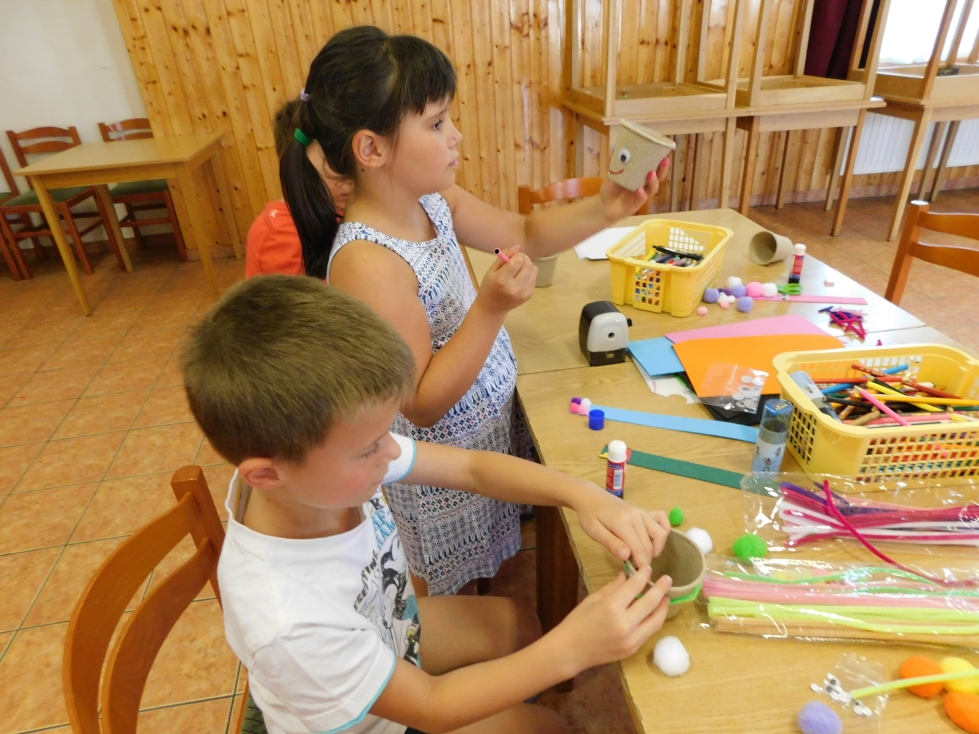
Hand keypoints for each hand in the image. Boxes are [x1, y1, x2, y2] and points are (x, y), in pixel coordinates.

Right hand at [474, 245, 537, 315]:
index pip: (518, 260)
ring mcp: (523, 293)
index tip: (512, 257)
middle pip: (528, 264)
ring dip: (528, 266)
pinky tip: (520, 278)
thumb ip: (504, 257)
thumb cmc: (489, 287)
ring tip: (519, 269)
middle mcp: (515, 287)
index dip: (517, 255)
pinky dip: (529, 275)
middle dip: (523, 258)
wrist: (492, 308)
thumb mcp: (491, 271)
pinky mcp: (529, 295)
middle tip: (516, 261)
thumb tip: (518, 247)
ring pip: (534, 270)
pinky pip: (534, 278)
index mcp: (502, 280)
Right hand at [555, 568, 670, 672]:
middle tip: (668, 579)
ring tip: (666, 597)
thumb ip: (613, 587)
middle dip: (661, 589)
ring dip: (663, 607)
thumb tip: (628, 575)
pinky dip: (654, 620)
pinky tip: (655, 612)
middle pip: (650, 603)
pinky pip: (649, 632)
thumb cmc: (577, 621)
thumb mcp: (593, 599)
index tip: (649, 568)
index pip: (635, 587)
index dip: (643, 575)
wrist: (570, 651)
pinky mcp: (632, 649)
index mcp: (611, 607)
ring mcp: (631, 639)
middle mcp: (624, 624)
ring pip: (656, 621)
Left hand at [574, 487, 670, 566]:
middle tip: (634, 567)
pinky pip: (662, 520)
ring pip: (660, 534)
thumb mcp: (594, 532)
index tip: (637, 576)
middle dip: (645, 560)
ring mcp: (643, 512)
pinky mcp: (645, 510)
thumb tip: (627, 556)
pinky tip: (653, 540)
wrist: (591, 496)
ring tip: (643, 555)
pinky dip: (663, 531)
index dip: (641, 565)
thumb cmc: (589, 516)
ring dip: (656, 548)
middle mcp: (637, 516)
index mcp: (622, 522)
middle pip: (649, 545)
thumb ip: (611, 544)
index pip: (639, 549)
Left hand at [599, 157, 669, 222]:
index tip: (665, 152)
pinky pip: (641, 199)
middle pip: (658, 177)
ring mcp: (642, 195)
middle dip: (663, 169)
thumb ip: (614, 162)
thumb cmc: (611, 189)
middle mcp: (644, 185)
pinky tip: (639, 190)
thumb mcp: (612, 173)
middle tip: (665, 160)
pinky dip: (642, 194)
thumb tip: (615, 146)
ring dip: (654, 180)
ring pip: (653, 188)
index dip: (661, 161)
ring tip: (651, 173)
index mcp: (641, 176)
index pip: (655, 168)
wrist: (604, 205)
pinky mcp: (636, 204)